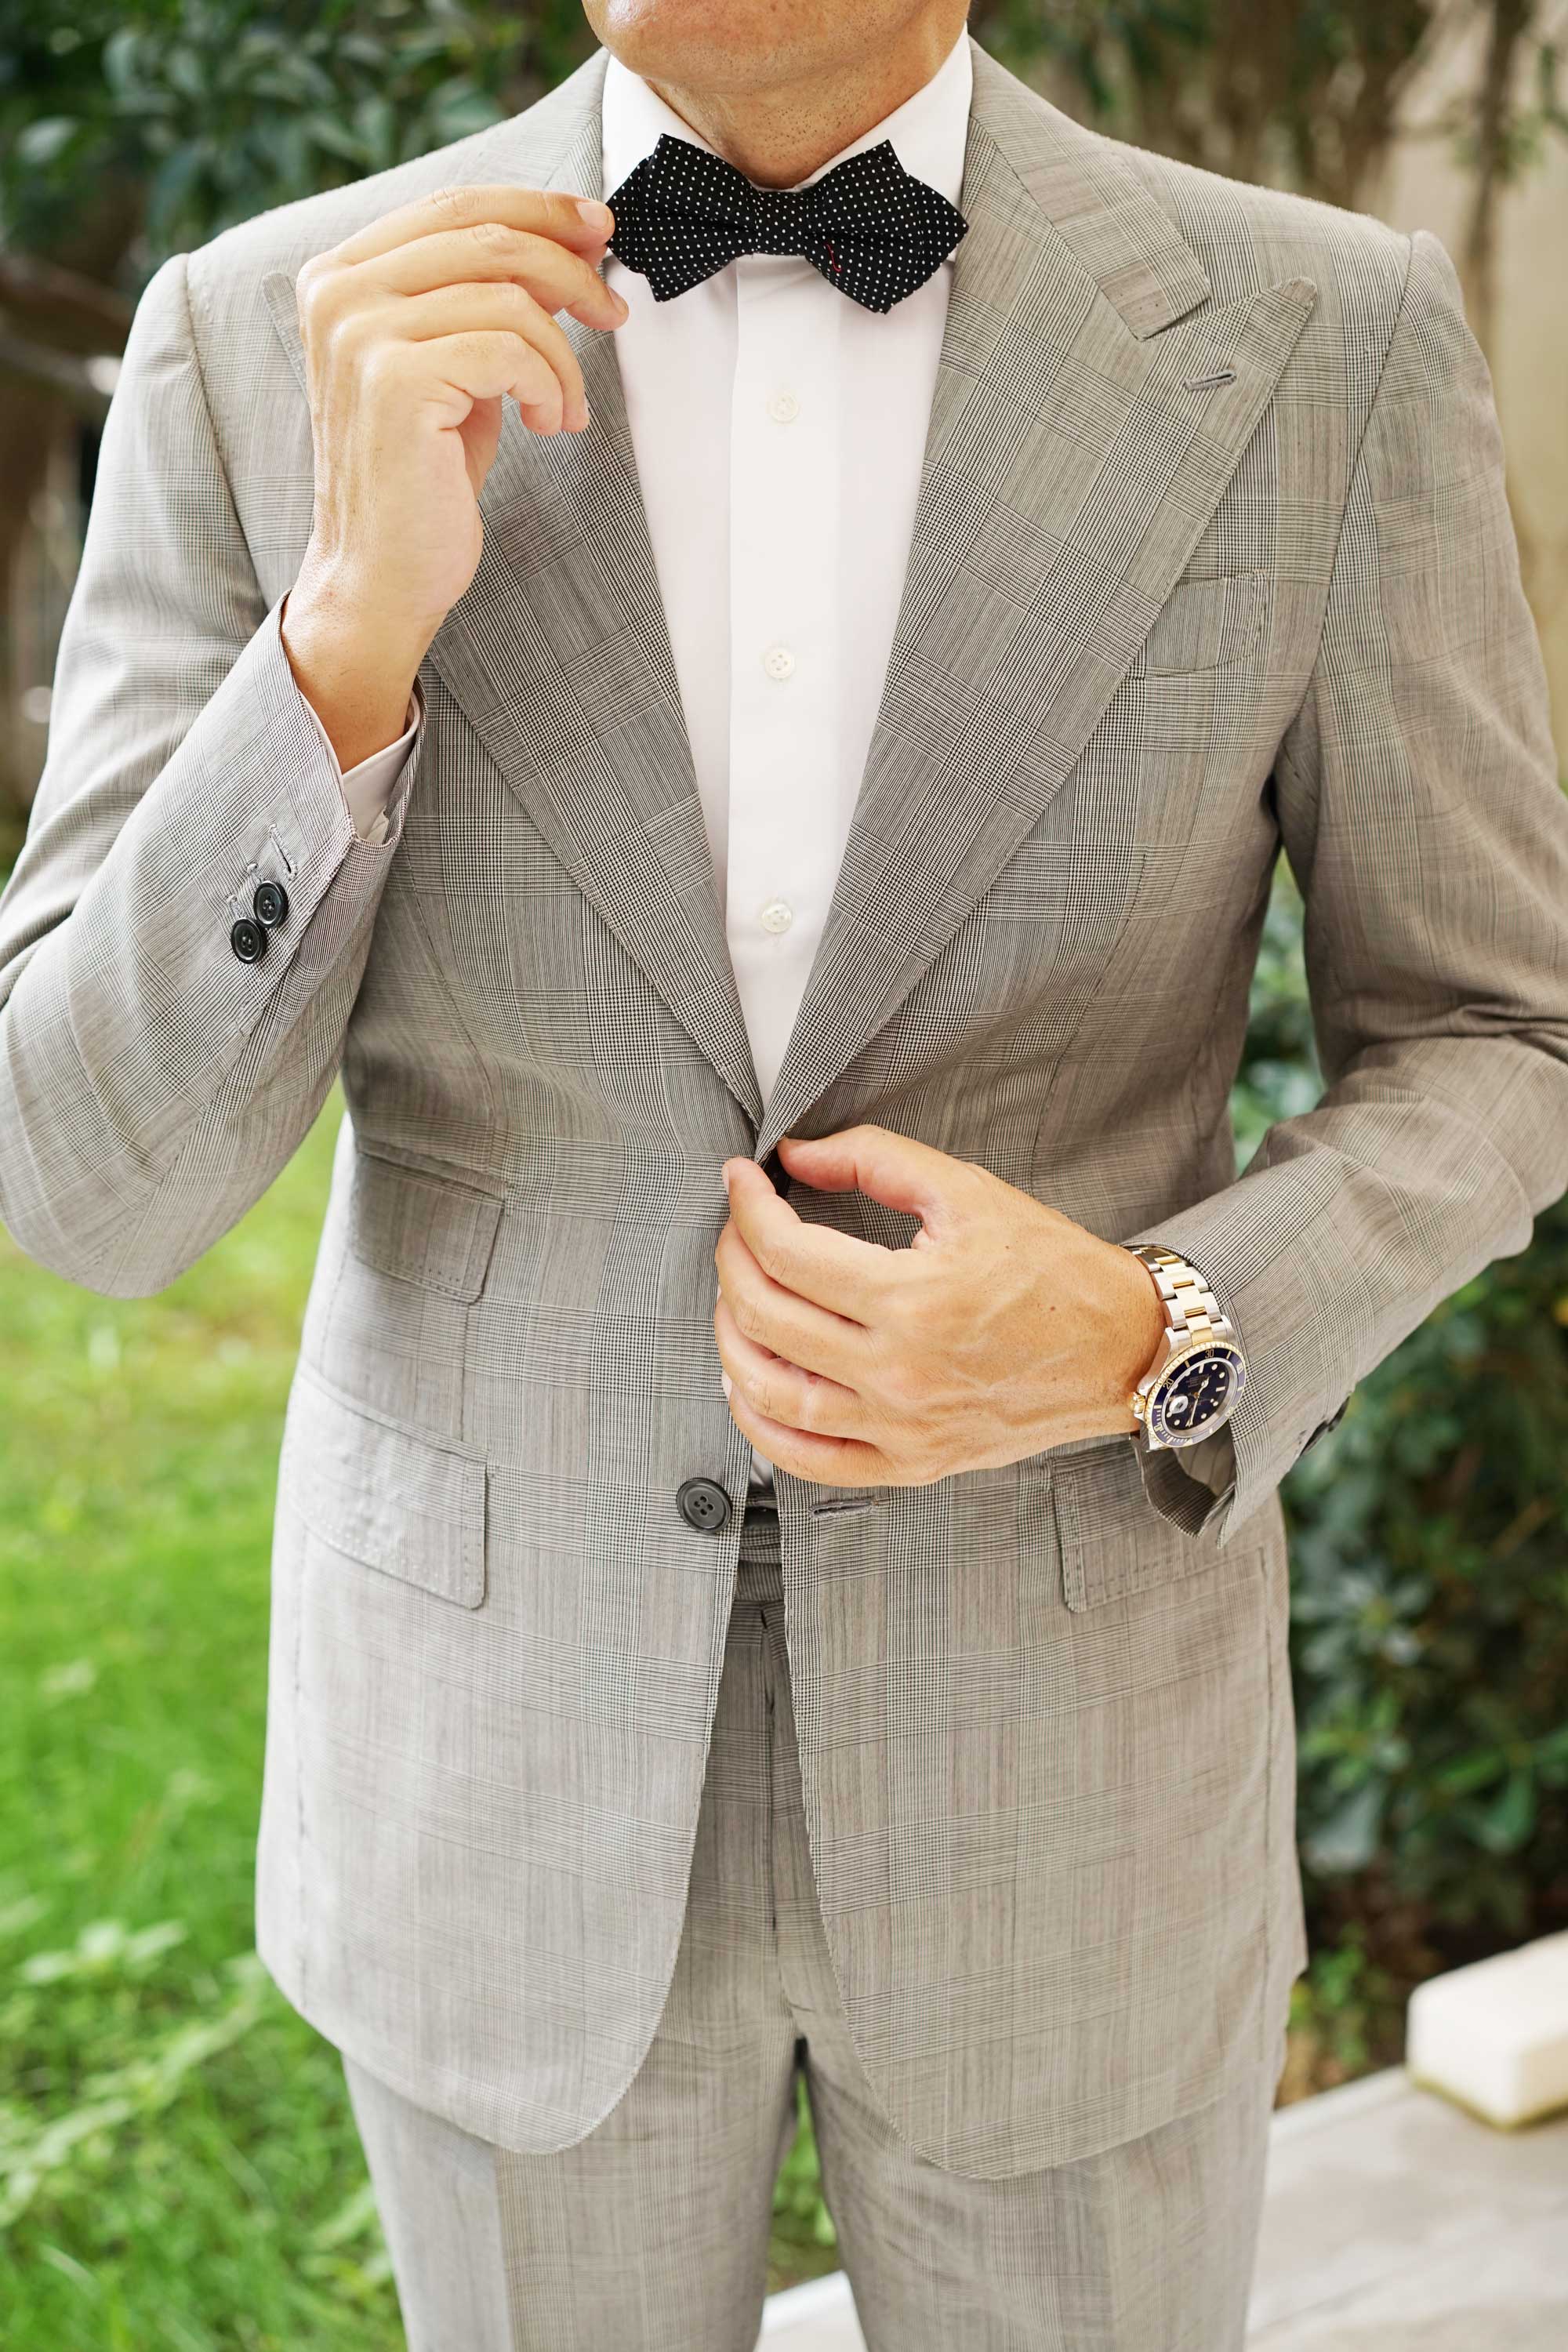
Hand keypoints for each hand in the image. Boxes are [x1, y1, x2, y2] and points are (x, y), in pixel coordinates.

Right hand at [280, 183, 629, 763]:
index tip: (597, 231)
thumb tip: (572, 243)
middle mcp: (338, 292)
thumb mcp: (456, 368)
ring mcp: (360, 333)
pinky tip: (547, 426)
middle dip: (569, 268)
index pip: (454, 205)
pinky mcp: (394, 381)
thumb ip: (487, 300)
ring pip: (508, 295)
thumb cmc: (423, 478)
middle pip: (486, 235)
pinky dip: (549, 386)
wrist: (380, 576)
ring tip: (565, 409)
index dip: (537, 208)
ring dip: (563, 355)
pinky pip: (510, 350)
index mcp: (340, 275)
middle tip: (613, 312)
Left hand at [712, 1124, 1167, 1487]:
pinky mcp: (911, 1462)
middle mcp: (900, 1373)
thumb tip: (795, 1156)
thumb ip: (875, 1160)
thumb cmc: (1052, 1270)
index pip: (786, 1252)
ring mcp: (901, 1428)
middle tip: (737, 1229)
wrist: (1119, 1348)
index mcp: (913, 1299)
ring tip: (734, 1297)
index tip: (741, 1181)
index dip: (747, 1207)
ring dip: (730, 1339)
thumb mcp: (967, 1192)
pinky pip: (808, 1459)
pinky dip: (760, 1425)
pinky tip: (748, 1384)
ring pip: (770, 1393)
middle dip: (732, 1260)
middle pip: (765, 1317)